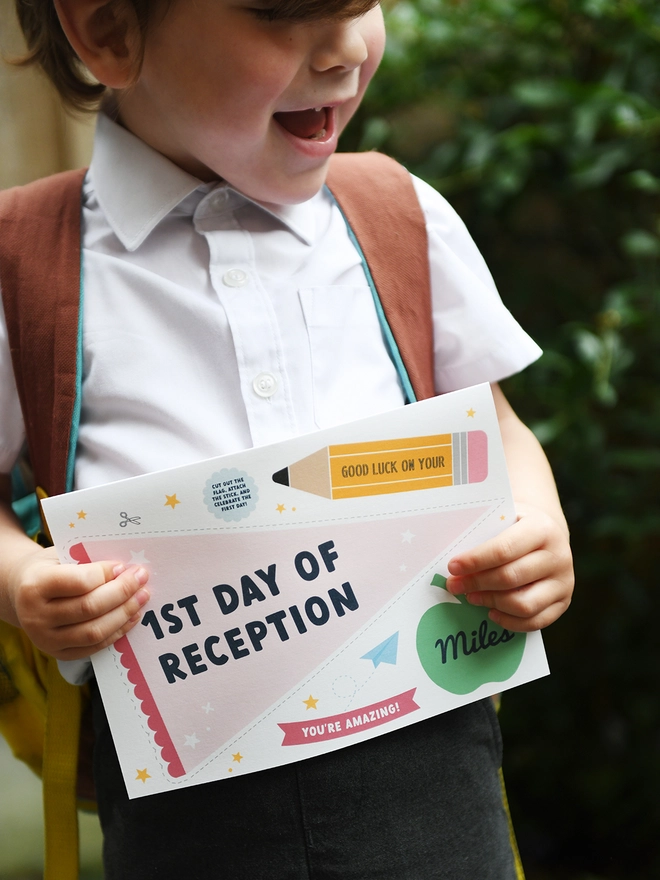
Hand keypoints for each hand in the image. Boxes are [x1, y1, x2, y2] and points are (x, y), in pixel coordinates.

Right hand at [8, 545, 149, 659]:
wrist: (21, 592)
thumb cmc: (49, 569)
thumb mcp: (60, 556)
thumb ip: (87, 562)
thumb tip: (126, 569)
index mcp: (35, 586)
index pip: (79, 582)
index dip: (106, 574)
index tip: (123, 566)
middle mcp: (36, 617)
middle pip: (90, 608)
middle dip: (122, 592)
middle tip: (141, 578)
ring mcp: (46, 640)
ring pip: (95, 631)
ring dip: (125, 613)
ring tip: (142, 596)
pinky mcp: (59, 654)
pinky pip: (95, 646)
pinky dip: (118, 631)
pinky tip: (133, 616)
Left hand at [446, 504, 573, 631]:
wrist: (549, 534)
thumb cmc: (517, 526)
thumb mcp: (505, 518)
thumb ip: (484, 533)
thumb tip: (455, 563)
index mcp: (542, 529)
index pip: (504, 549)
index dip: (475, 561)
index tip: (453, 567)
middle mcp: (558, 555)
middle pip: (511, 578)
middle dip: (477, 583)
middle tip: (454, 585)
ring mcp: (564, 581)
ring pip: (523, 604)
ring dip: (491, 603)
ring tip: (471, 597)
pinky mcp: (564, 601)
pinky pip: (534, 621)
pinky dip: (509, 621)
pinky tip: (491, 612)